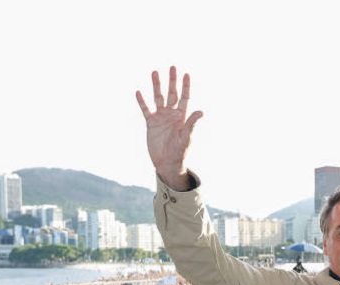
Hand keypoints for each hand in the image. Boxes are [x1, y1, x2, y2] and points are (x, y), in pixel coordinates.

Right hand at [136, 66, 203, 188]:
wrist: (167, 162)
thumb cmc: (180, 152)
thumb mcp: (186, 137)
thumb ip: (192, 124)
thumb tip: (201, 111)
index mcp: (182, 117)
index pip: (185, 98)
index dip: (186, 86)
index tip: (186, 74)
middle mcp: (171, 114)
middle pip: (172, 94)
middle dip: (172, 81)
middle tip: (172, 67)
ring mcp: (161, 118)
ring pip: (157, 98)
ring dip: (156, 86)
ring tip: (154, 72)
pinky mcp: (151, 123)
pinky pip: (145, 109)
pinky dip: (142, 101)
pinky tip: (139, 92)